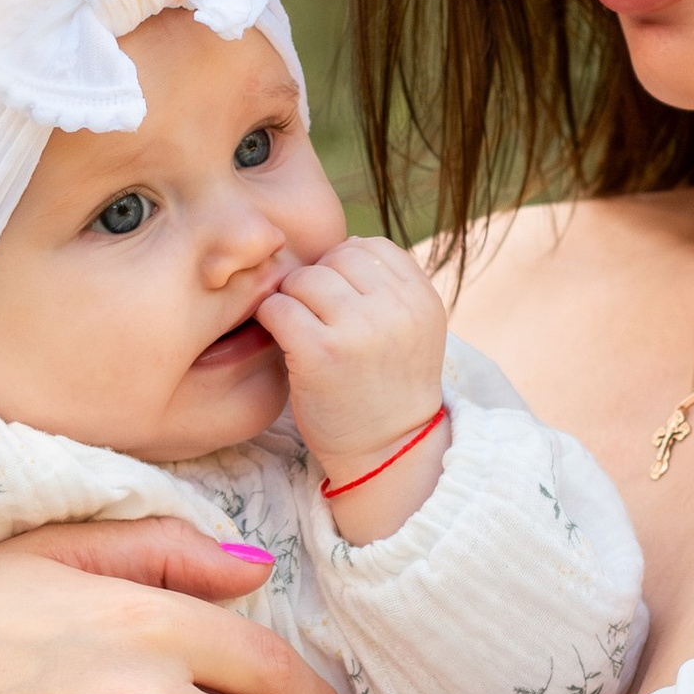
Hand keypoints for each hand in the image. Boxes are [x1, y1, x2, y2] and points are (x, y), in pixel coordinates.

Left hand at [257, 238, 450, 524]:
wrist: (387, 451)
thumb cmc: (387, 388)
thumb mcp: (412, 330)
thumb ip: (389, 286)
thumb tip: (342, 242)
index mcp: (422, 298)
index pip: (371, 245)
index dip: (345, 269)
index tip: (339, 302)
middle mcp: (396, 308)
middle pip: (335, 257)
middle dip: (317, 283)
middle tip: (314, 318)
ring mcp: (358, 328)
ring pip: (304, 279)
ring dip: (292, 301)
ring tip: (300, 331)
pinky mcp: (319, 352)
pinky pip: (278, 307)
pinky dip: (272, 320)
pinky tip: (282, 341)